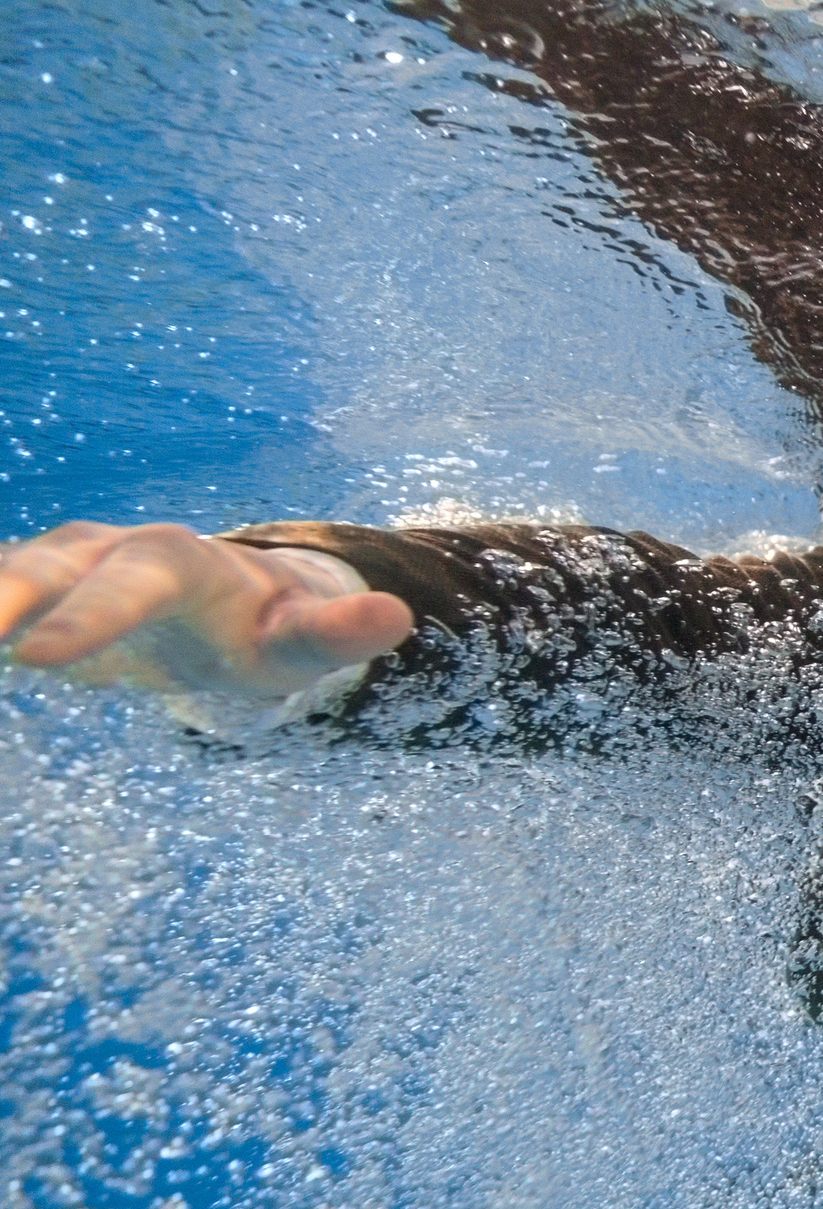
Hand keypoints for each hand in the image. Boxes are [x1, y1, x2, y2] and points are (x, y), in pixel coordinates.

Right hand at [0, 522, 413, 698]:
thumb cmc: (269, 630)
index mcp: (181, 563)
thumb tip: (398, 618)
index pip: (135, 582)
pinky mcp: (25, 591)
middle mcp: (107, 551)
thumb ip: (342, 634)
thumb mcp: (305, 644)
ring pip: (3, 574)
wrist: (230, 606)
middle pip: (46, 567)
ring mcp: (58, 566)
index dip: (91, 615)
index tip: (41, 657)